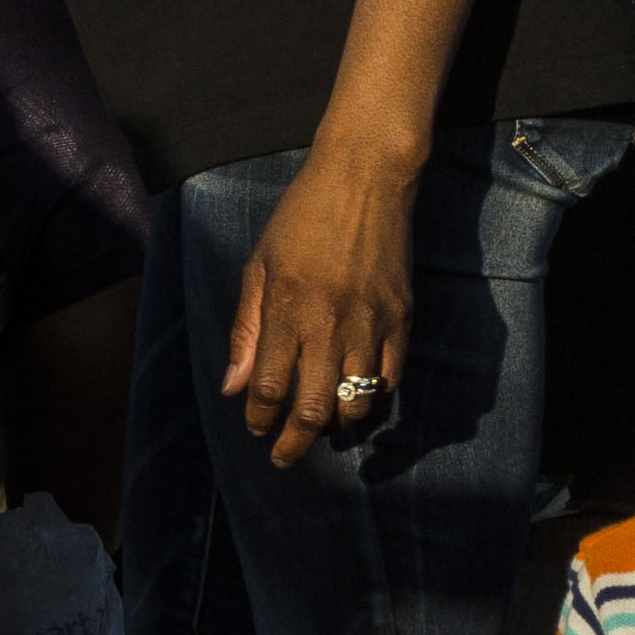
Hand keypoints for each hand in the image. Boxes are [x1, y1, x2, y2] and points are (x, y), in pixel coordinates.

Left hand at [222, 135, 416, 470]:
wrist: (365, 178)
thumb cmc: (302, 217)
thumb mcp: (259, 265)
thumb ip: (246, 329)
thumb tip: (232, 387)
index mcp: (287, 310)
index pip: (270, 389)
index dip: (260, 418)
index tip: (256, 428)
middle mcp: (329, 324)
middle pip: (312, 409)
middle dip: (294, 443)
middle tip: (284, 457)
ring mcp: (370, 324)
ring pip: (355, 403)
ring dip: (334, 424)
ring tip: (320, 424)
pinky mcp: (401, 318)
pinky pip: (390, 379)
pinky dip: (371, 398)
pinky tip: (355, 395)